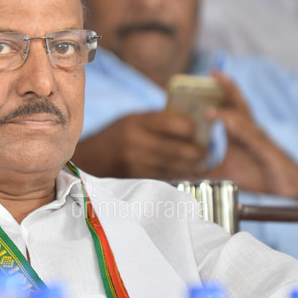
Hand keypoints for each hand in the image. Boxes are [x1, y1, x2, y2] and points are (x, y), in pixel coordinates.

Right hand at [73, 109, 206, 178]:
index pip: (172, 123)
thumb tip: (191, 119)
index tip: (198, 130)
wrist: (90, 159)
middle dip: (197, 151)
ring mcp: (136, 163)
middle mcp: (136, 143)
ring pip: (175, 166)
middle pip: (178, 149)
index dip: (191, 128)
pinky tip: (187, 171)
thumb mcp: (132, 119)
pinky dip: (179, 174)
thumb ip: (158, 119)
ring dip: (192, 166)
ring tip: (202, 162)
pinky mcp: (137, 179)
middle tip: (207, 151)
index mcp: (136, 123)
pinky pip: (166, 177)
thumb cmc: (116, 136)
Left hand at [205, 72, 297, 198]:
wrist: (288, 185)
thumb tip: (180, 174)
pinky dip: (239, 127)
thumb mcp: (225, 173)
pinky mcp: (265, 151)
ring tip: (218, 87)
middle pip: (237, 104)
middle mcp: (249, 130)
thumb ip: (204, 172)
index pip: (227, 108)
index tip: (200, 80)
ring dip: (229, 101)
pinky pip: (251, 137)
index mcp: (238, 132)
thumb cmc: (258, 175)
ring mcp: (258, 138)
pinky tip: (227, 120)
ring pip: (243, 116)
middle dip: (226, 86)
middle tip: (213, 70)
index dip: (217, 94)